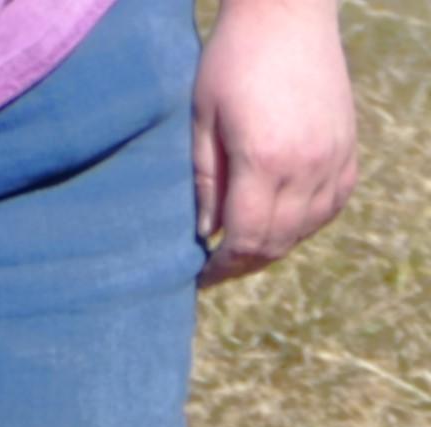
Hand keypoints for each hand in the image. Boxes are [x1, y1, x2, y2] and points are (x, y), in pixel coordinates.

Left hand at [192, 0, 356, 286]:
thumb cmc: (232, 60)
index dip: (222, 267)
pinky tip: (283, 223)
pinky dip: (308, 222)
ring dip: (275, 246)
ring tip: (245, 248)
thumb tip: (206, 234)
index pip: (246, 239)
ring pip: (307, 228)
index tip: (201, 275)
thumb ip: (207, 183)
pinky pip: (333, 202)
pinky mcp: (348, 143)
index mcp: (265, 160)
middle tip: (218, 269)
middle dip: (244, 264)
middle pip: (277, 241)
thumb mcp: (202, 122)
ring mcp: (334, 153)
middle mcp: (307, 163)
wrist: (287, 12)